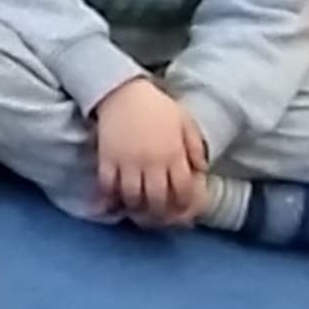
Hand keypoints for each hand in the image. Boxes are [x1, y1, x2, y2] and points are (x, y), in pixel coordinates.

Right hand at [94, 78, 207, 224]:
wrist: (122, 91)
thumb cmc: (156, 106)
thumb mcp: (185, 121)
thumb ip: (195, 146)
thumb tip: (201, 169)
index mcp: (174, 154)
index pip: (184, 190)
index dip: (184, 205)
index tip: (181, 210)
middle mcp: (152, 163)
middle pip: (158, 199)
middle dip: (159, 213)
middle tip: (158, 217)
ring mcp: (128, 162)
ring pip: (133, 197)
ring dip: (135, 209)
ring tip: (136, 212)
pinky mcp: (107, 159)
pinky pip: (107, 185)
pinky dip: (108, 198)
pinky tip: (108, 204)